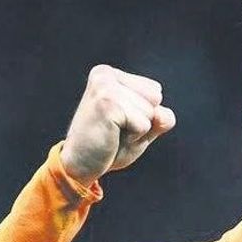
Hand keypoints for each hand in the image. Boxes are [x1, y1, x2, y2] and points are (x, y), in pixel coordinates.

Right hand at [59, 65, 175, 185]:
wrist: (79, 167)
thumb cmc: (109, 146)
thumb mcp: (142, 129)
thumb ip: (160, 118)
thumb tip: (163, 114)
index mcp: (110, 75)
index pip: (155, 92)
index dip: (144, 115)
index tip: (118, 123)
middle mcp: (105, 74)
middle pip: (155, 98)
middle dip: (142, 121)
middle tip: (115, 130)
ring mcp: (105, 87)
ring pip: (150, 111)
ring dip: (136, 130)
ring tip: (112, 134)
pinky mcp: (107, 102)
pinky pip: (144, 124)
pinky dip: (134, 137)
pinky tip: (110, 138)